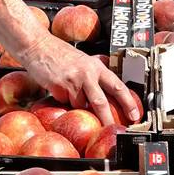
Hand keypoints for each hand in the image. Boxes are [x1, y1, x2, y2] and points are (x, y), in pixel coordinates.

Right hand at [17, 34, 140, 126]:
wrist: (38, 45)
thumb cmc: (60, 53)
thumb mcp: (84, 60)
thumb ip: (96, 73)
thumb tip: (108, 90)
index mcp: (96, 67)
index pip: (118, 86)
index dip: (128, 102)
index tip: (135, 114)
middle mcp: (87, 73)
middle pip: (100, 102)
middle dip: (107, 119)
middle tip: (113, 129)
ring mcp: (72, 81)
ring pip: (80, 105)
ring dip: (76, 103)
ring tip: (69, 90)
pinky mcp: (58, 87)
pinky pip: (65, 102)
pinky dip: (63, 99)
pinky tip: (59, 87)